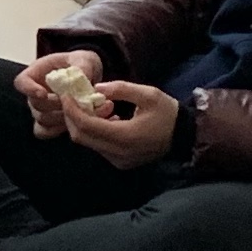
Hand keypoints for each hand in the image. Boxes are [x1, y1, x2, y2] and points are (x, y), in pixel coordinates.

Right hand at [16, 48, 108, 139]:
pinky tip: (71, 124)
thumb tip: (82, 76)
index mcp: (37, 72)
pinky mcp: (48, 122)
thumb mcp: (85, 58)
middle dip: (55, 105)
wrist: (88, 76)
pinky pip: (44, 131)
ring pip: (41, 119)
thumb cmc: (81, 64)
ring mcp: (40, 108)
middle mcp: (34, 92)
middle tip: (74, 102)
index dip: (29, 89)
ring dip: (61, 118)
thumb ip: (82, 65)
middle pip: (34, 104)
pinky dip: (56, 130)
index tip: (43, 93)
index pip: (21, 82)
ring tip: (79, 112)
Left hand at [63, 80, 180, 169]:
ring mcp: (118, 160)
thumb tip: (96, 88)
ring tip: (91, 106)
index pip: (87, 126)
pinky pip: (98, 147)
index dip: (72, 110)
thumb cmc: (167, 113)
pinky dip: (94, 132)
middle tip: (72, 100)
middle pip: (81, 137)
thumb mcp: (148, 94)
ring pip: (88, 143)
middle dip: (72, 117)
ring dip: (83, 124)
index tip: (66, 95)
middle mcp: (118, 153)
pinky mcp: (119, 163)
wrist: (184, 136)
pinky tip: (105, 118)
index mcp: (125, 137)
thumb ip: (121, 89)